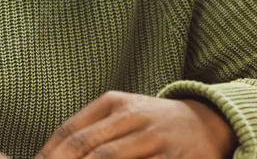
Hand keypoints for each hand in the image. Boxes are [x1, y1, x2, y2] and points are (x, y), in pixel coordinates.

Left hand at [35, 91, 237, 158]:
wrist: (207, 123)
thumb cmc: (152, 122)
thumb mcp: (122, 113)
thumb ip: (90, 129)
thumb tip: (51, 154)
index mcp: (114, 102)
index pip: (71, 130)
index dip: (49, 154)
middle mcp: (133, 116)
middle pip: (87, 147)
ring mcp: (154, 138)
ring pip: (108, 158)